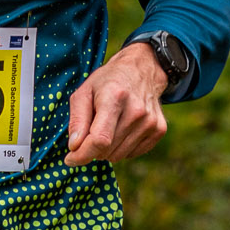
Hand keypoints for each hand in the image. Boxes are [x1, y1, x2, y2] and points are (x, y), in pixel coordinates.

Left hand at [65, 41, 169, 164]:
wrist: (141, 70)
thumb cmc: (107, 82)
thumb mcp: (84, 93)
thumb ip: (77, 120)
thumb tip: (75, 147)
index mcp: (115, 98)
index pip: (100, 140)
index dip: (82, 155)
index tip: (70, 158)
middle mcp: (136, 111)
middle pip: (107, 151)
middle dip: (92, 148)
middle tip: (91, 131)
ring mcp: (150, 121)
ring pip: (118, 156)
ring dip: (107, 149)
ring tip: (108, 127)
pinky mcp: (159, 130)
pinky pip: (132, 154)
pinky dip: (121, 148)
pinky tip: (121, 129)